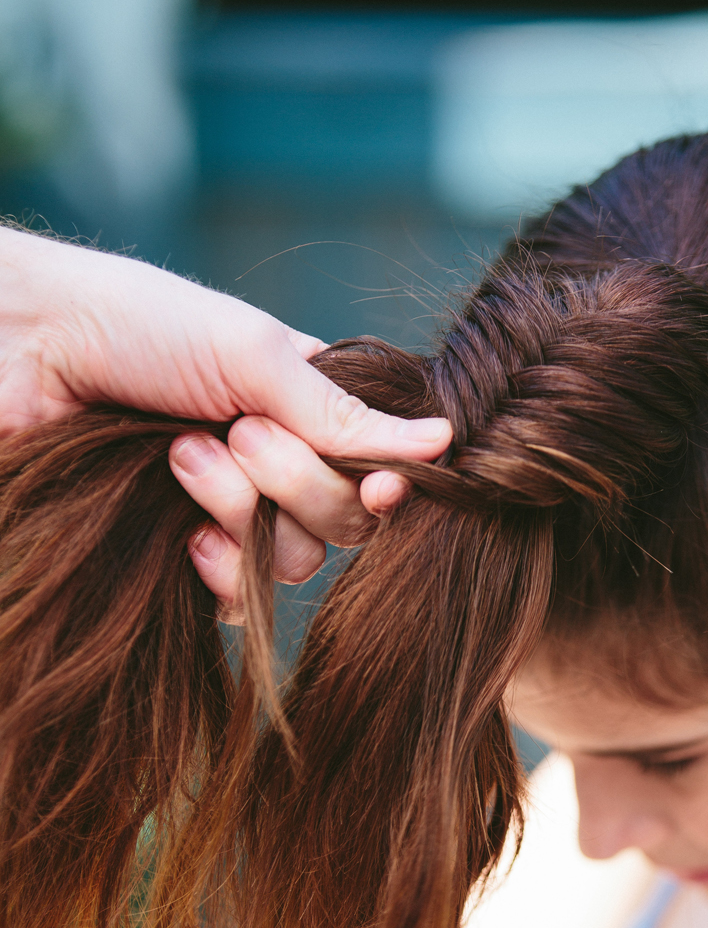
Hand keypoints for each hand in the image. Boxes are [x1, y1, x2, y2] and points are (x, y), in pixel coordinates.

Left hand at [0, 226, 449, 612]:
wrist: (25, 354)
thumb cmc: (136, 329)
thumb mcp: (252, 353)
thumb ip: (343, 409)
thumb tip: (446, 438)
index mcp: (306, 405)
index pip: (379, 466)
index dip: (385, 484)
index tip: (379, 485)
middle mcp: (279, 463)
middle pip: (346, 520)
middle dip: (295, 481)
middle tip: (235, 430)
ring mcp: (232, 512)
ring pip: (296, 560)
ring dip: (242, 508)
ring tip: (179, 454)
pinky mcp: (183, 557)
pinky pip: (240, 598)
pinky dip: (221, 568)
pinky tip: (184, 533)